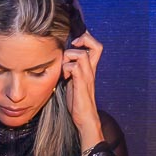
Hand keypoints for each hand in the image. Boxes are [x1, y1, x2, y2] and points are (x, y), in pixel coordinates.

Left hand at [61, 31, 103, 147]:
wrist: (85, 117)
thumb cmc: (78, 101)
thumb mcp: (73, 80)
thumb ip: (70, 68)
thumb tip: (58, 59)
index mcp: (90, 68)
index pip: (96, 46)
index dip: (87, 38)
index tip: (75, 42)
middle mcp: (91, 70)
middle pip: (96, 45)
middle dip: (83, 40)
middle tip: (72, 47)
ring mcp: (87, 76)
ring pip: (81, 55)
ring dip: (69, 57)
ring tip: (64, 67)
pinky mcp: (81, 84)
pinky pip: (74, 68)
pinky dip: (66, 69)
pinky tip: (64, 77)